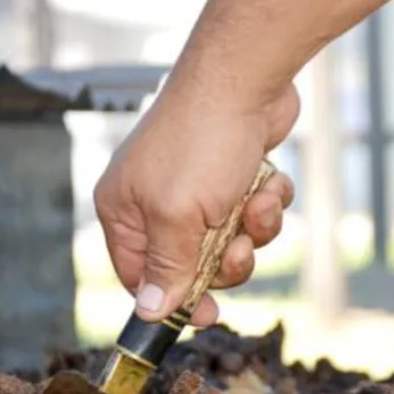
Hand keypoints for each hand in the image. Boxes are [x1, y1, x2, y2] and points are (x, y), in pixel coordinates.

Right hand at [94, 82, 298, 325]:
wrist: (248, 79)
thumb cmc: (201, 141)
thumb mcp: (177, 218)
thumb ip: (167, 269)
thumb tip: (148, 312)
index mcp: (124, 211)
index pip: (139, 277)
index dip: (173, 300)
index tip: (208, 314)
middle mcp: (155, 201)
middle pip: (192, 266)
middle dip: (226, 261)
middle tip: (237, 246)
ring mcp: (196, 187)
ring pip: (230, 242)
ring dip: (253, 230)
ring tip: (257, 201)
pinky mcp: (233, 175)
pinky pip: (253, 213)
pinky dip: (267, 201)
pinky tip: (269, 179)